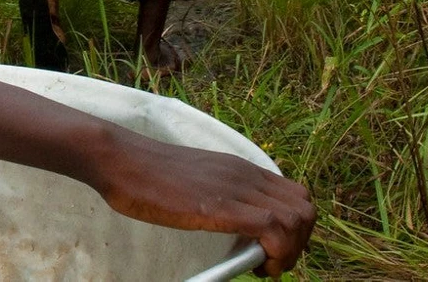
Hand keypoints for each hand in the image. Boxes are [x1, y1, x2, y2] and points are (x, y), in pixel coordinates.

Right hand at [91, 131, 315, 276]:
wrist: (122, 160)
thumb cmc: (147, 176)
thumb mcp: (197, 183)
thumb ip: (220, 198)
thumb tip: (234, 227)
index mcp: (242, 169)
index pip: (296, 196)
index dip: (296, 229)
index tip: (272, 250)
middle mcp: (247, 175)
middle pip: (305, 210)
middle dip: (298, 244)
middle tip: (269, 263)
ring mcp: (237, 189)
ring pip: (297, 220)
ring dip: (289, 253)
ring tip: (262, 268)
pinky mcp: (222, 206)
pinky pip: (273, 229)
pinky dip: (276, 254)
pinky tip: (254, 266)